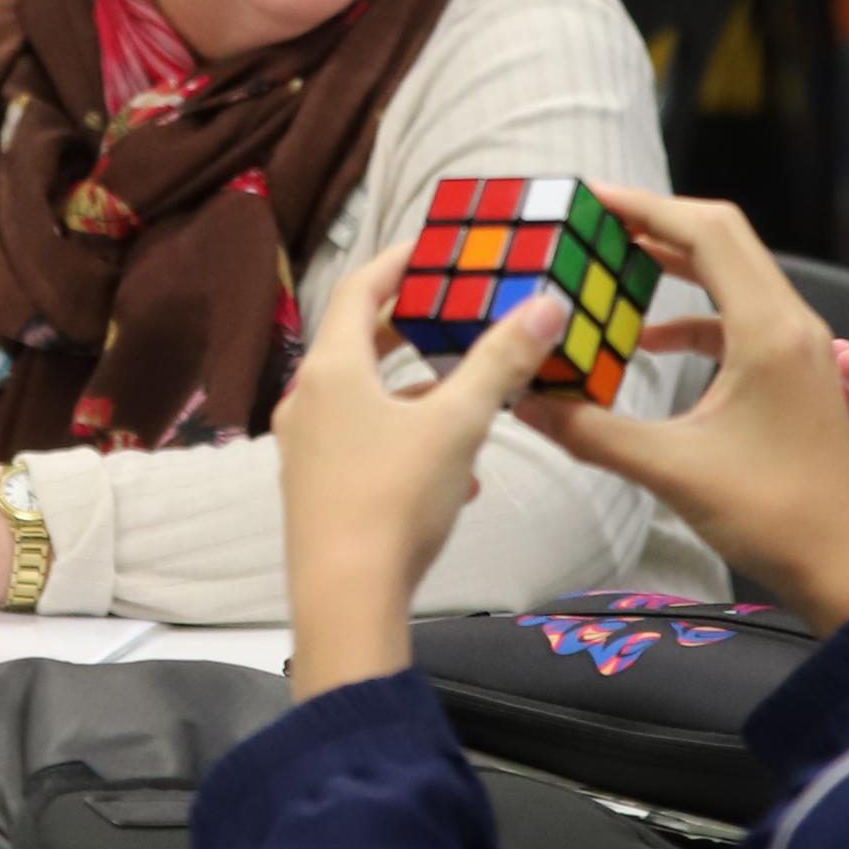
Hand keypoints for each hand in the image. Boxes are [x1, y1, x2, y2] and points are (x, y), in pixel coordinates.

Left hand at [273, 260, 560, 694]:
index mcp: (330, 371)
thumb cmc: (394, 501)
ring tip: (472, 401)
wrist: (346, 600)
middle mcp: (306, 402)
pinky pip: (364, 446)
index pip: (357, 290)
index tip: (431, 248)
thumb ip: (500, 362)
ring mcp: (304, 450)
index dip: (396, 264)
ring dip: (417, 395)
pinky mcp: (315, 492)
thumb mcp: (459, 425)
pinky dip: (407, 443)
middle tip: (453, 312)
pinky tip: (460, 477)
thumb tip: (544, 303)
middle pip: (357, 345)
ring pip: (366, 402)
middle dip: (409, 330)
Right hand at [515, 190, 848, 630]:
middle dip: (657, 223)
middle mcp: (792, 324)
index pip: (707, 232)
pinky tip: (650, 340)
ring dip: (677, 264)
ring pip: (735, 275)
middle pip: (724, 238)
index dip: (645, 207)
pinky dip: (694, 315)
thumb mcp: (669, 469)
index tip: (591, 198)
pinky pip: (740, 318)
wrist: (841, 568)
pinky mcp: (797, 373)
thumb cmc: (771, 517)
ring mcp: (801, 347)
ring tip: (614, 263)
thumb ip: (589, 430)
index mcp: (768, 331)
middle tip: (596, 220)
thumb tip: (524, 401)